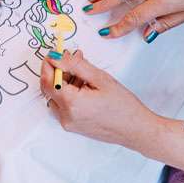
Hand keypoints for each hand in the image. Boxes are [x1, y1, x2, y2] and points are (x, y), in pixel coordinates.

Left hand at [40, 50, 160, 146]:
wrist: (135, 129)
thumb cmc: (123, 106)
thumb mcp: (100, 78)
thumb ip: (75, 65)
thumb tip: (56, 56)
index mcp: (72, 104)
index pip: (48, 80)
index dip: (48, 64)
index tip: (55, 52)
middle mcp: (66, 116)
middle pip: (49, 88)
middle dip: (57, 70)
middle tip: (71, 57)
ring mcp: (68, 124)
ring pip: (55, 96)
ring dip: (63, 82)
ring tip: (83, 73)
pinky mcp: (72, 126)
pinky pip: (62, 106)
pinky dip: (68, 93)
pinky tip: (83, 86)